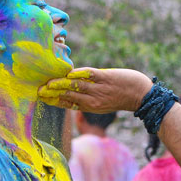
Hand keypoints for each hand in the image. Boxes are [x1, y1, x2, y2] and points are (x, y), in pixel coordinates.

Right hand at [38, 68, 152, 112]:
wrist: (141, 95)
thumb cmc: (120, 97)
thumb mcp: (102, 104)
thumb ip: (87, 100)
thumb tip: (71, 92)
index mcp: (90, 107)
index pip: (68, 104)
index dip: (54, 101)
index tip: (41, 97)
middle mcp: (93, 100)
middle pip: (69, 96)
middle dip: (53, 93)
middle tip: (38, 90)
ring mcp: (99, 89)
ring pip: (76, 86)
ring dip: (61, 84)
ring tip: (48, 83)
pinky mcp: (106, 78)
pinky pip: (90, 75)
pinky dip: (79, 74)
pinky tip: (68, 73)